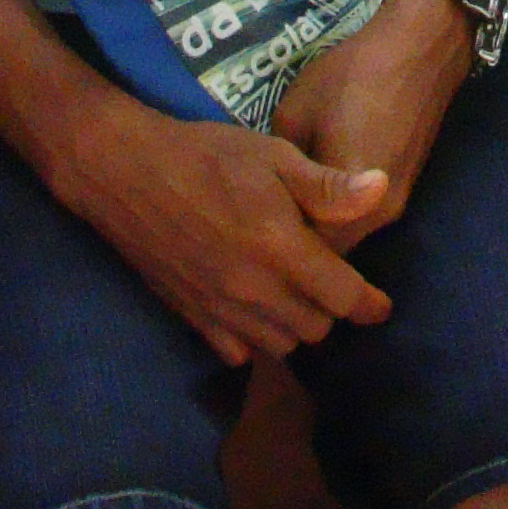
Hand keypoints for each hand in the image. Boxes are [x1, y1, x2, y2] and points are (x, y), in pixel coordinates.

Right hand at [58, 93, 395, 365]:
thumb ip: (327, 186)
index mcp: (279, 247)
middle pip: (315, 328)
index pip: (342, 297)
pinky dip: (252, 338)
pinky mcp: (191, 317)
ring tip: (289, 292)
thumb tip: (382, 190)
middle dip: (328, 307)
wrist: (125, 172)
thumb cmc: (206, 155)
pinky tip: (250, 307)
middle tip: (322, 277)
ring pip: (279, 346)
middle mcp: (252, 288)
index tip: (379, 304)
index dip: (368, 303)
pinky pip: (236, 353)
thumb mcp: (272, 155)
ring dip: (293, 325)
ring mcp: (219, 308)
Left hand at [270, 0, 473, 252]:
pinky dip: (336, 214)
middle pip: (330, 252)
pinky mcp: (404, 188)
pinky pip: (362, 216)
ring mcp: (396, 204)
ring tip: (280, 207)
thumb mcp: (294, 115)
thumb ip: (281, 166)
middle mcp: (378, 217)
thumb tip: (270, 192)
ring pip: (347, 235)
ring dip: (318, 228)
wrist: (419, 47)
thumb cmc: (351, 76)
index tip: (244, 232)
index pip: (306, 252)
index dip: (273, 246)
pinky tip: (313, 190)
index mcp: (349, 202)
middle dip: (296, 244)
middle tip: (256, 224)